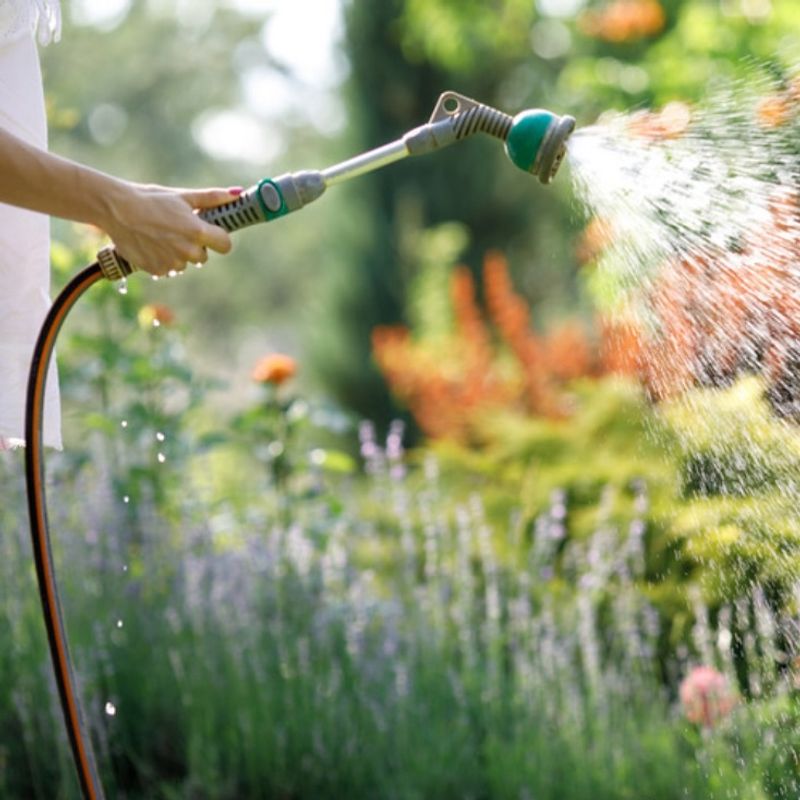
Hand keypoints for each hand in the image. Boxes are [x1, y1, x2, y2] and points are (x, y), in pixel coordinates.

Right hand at [99, 181, 237, 275]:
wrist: (116, 209)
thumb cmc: (151, 199)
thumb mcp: (183, 196)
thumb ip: (213, 198)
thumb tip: (238, 194)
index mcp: (197, 231)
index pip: (225, 245)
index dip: (219, 238)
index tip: (210, 232)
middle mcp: (188, 250)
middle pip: (203, 256)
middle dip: (194, 245)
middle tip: (176, 230)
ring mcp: (172, 262)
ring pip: (184, 263)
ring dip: (177, 253)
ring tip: (160, 235)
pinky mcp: (157, 270)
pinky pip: (168, 269)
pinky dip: (162, 260)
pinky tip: (151, 244)